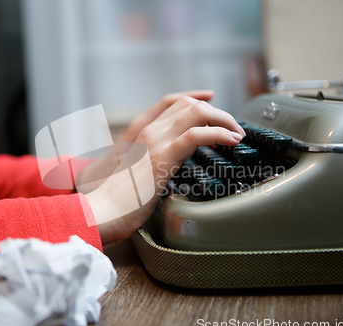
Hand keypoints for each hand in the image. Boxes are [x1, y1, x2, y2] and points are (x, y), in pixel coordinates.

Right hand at [84, 92, 245, 243]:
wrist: (105, 208)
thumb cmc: (122, 200)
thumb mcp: (141, 175)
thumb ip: (156, 164)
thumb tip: (173, 169)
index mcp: (144, 134)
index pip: (173, 103)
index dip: (198, 100)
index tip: (217, 106)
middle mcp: (150, 131)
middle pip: (189, 103)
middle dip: (217, 112)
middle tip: (233, 128)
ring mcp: (156, 140)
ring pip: (197, 112)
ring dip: (224, 119)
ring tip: (237, 134)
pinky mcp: (164, 155)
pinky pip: (197, 134)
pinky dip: (220, 133)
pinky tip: (231, 141)